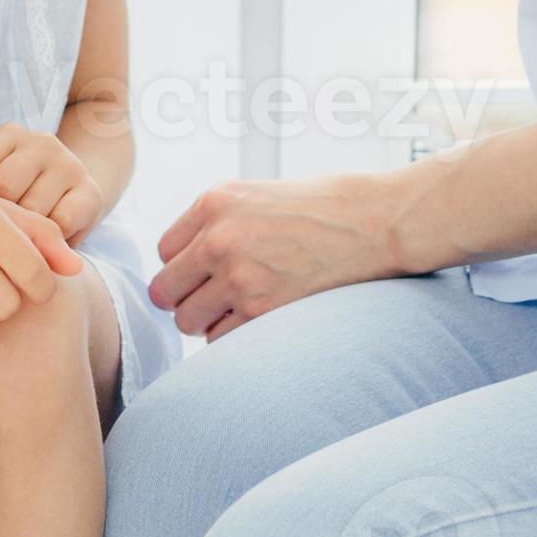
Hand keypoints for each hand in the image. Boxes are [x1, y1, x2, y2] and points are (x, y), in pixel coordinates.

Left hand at [0, 124, 105, 244]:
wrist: (69, 198)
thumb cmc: (9, 194)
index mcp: (9, 134)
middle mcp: (42, 143)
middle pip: (4, 187)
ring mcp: (69, 166)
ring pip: (32, 209)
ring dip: (17, 236)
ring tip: (5, 251)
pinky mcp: (91, 193)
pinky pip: (60, 224)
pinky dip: (44, 244)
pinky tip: (33, 251)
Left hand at [149, 175, 404, 340]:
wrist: (372, 222)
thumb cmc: (317, 208)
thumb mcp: (254, 196)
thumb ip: (212, 224)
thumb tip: (179, 266)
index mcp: (213, 203)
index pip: (164, 252)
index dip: (184, 266)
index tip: (205, 271)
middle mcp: (219, 239)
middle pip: (165, 291)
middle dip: (185, 298)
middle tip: (213, 297)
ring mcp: (240, 277)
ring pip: (188, 321)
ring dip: (208, 321)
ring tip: (238, 307)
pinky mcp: (263, 310)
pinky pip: (220, 340)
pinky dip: (234, 336)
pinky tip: (259, 317)